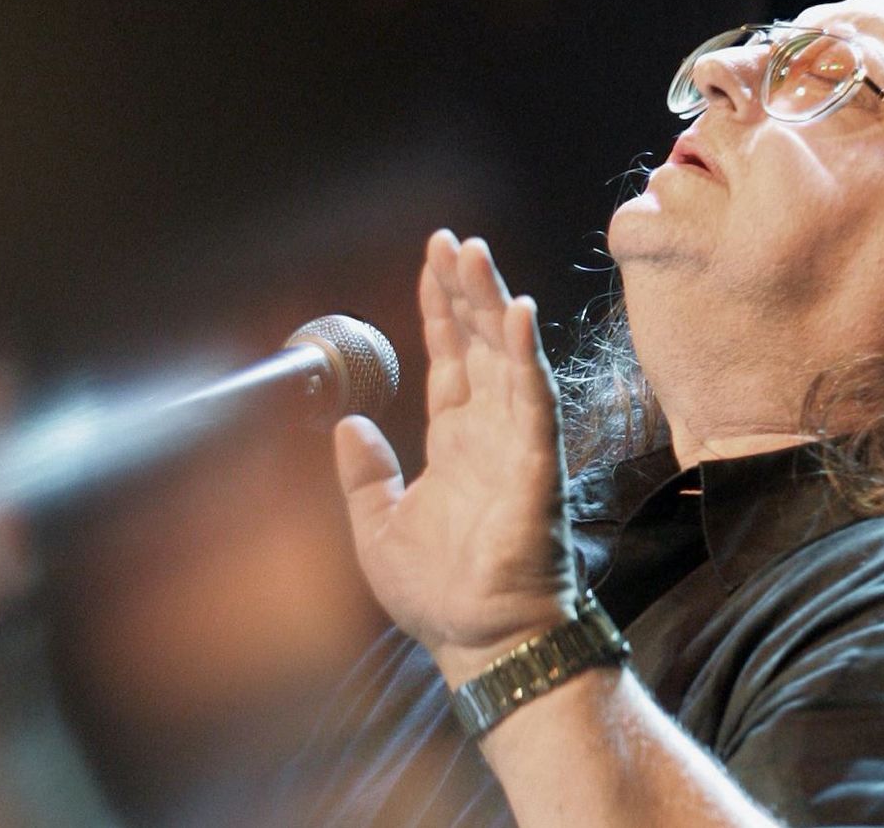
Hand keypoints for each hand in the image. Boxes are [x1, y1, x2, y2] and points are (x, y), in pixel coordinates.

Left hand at [335, 230, 576, 686]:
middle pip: (479, 344)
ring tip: (473, 254)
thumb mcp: (378, 525)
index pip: (449, 360)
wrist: (478, 641)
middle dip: (464, 290)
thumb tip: (348, 424)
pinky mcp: (534, 464)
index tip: (431, 263)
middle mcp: (488, 432)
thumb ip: (364, 473)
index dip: (439, 311)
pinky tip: (516, 311)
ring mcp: (514, 443)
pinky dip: (525, 355)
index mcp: (455, 442)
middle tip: (452, 242)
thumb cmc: (437, 592)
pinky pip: (533, 399)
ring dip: (490, 303)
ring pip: (506, 356)